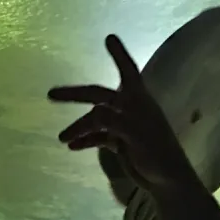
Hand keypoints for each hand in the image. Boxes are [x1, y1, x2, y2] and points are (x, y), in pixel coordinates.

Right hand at [48, 34, 198, 195]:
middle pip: (99, 96)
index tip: (109, 37)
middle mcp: (129, 108)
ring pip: (95, 120)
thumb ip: (115, 121)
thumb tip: (93, 113)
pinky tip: (72, 147)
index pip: (127, 71)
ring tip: (62, 138)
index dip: (118, 55)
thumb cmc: (158, 153)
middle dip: (76, 95)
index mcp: (138, 100)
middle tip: (51, 94)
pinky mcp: (121, 141)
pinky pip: (98, 136)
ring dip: (78, 127)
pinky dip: (86, 140)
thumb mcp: (137, 135)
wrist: (168, 181)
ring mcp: (124, 125)